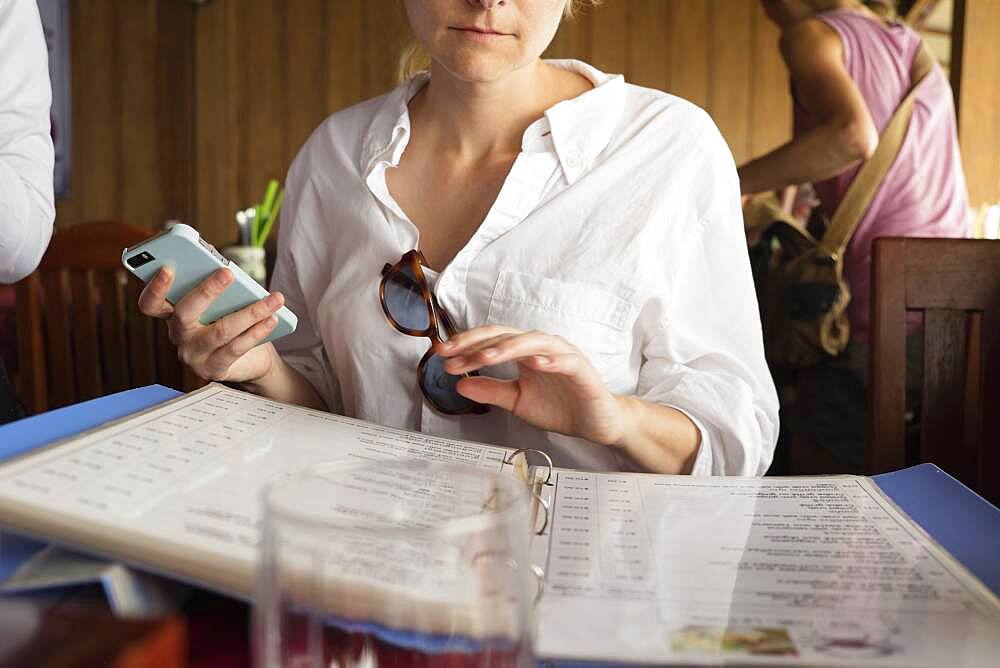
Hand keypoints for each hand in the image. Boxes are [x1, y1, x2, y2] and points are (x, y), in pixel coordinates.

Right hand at [137, 267, 283, 382]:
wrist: (249, 362)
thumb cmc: (230, 324)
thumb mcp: (220, 306)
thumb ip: (216, 291)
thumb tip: (227, 271)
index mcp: (173, 316)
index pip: (151, 304)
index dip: (155, 288)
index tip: (167, 268)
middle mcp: (179, 336)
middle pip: (185, 312)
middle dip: (207, 290)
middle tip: (228, 273)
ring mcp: (194, 355)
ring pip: (221, 330)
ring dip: (251, 312)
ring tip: (274, 299)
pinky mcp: (214, 369)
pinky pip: (237, 348)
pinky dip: (257, 331)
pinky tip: (272, 319)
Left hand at [437, 326, 631, 446]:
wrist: (595, 423)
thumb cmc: (559, 407)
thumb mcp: (517, 401)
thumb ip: (491, 391)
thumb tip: (460, 386)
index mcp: (524, 352)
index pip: (491, 340)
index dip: (466, 345)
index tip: (442, 355)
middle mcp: (541, 347)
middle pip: (507, 335)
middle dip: (477, 343)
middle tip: (452, 353)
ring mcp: (562, 355)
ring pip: (534, 341)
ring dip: (509, 347)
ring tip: (486, 357)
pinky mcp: (582, 370)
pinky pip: (566, 360)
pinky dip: (550, 359)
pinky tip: (535, 363)